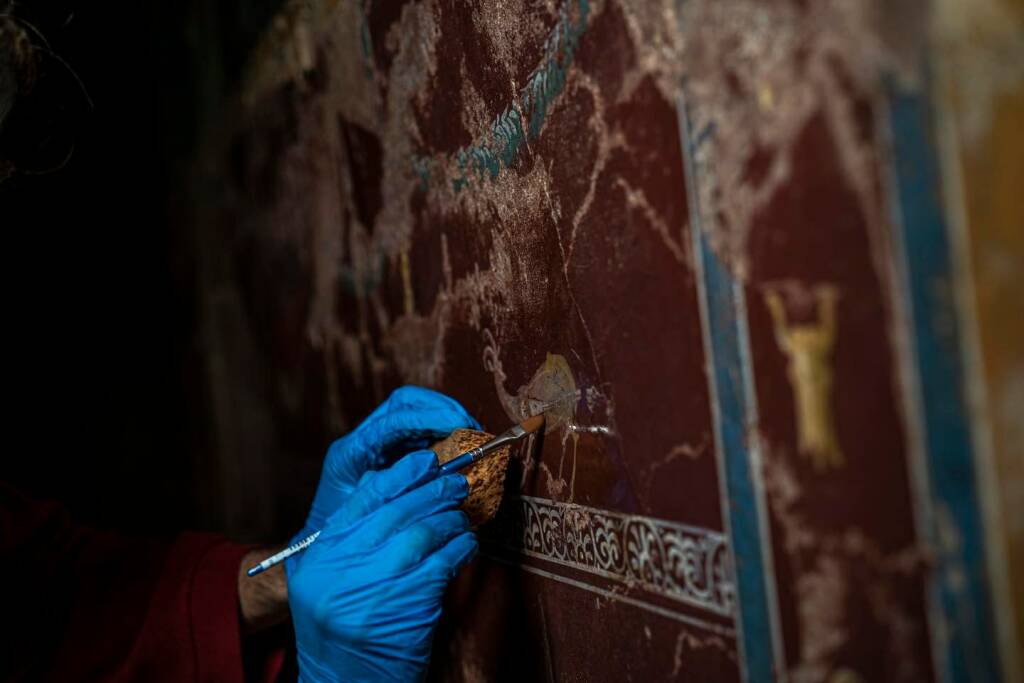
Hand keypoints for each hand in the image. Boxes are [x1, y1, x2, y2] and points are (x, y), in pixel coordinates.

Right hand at [287, 450, 476, 682]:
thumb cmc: (344, 633)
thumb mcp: (329, 581)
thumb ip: (351, 538)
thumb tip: (387, 486)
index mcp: (322, 553)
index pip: (365, 497)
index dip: (400, 474)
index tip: (424, 461)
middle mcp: (342, 565)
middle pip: (398, 508)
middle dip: (433, 490)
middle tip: (456, 482)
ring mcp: (373, 583)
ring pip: (424, 530)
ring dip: (451, 519)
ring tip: (462, 517)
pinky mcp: (407, 604)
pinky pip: (444, 560)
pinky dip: (461, 548)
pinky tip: (467, 545)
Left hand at [301, 386, 479, 538]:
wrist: (323, 547)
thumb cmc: (339, 534)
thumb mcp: (365, 515)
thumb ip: (395, 496)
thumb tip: (436, 479)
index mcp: (352, 451)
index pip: (394, 420)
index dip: (429, 418)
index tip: (459, 425)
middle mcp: (364, 439)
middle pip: (405, 403)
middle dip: (441, 408)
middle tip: (469, 425)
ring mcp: (378, 442)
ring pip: (415, 411)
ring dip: (445, 417)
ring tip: (470, 433)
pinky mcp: (392, 450)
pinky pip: (421, 431)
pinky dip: (444, 433)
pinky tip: (461, 445)